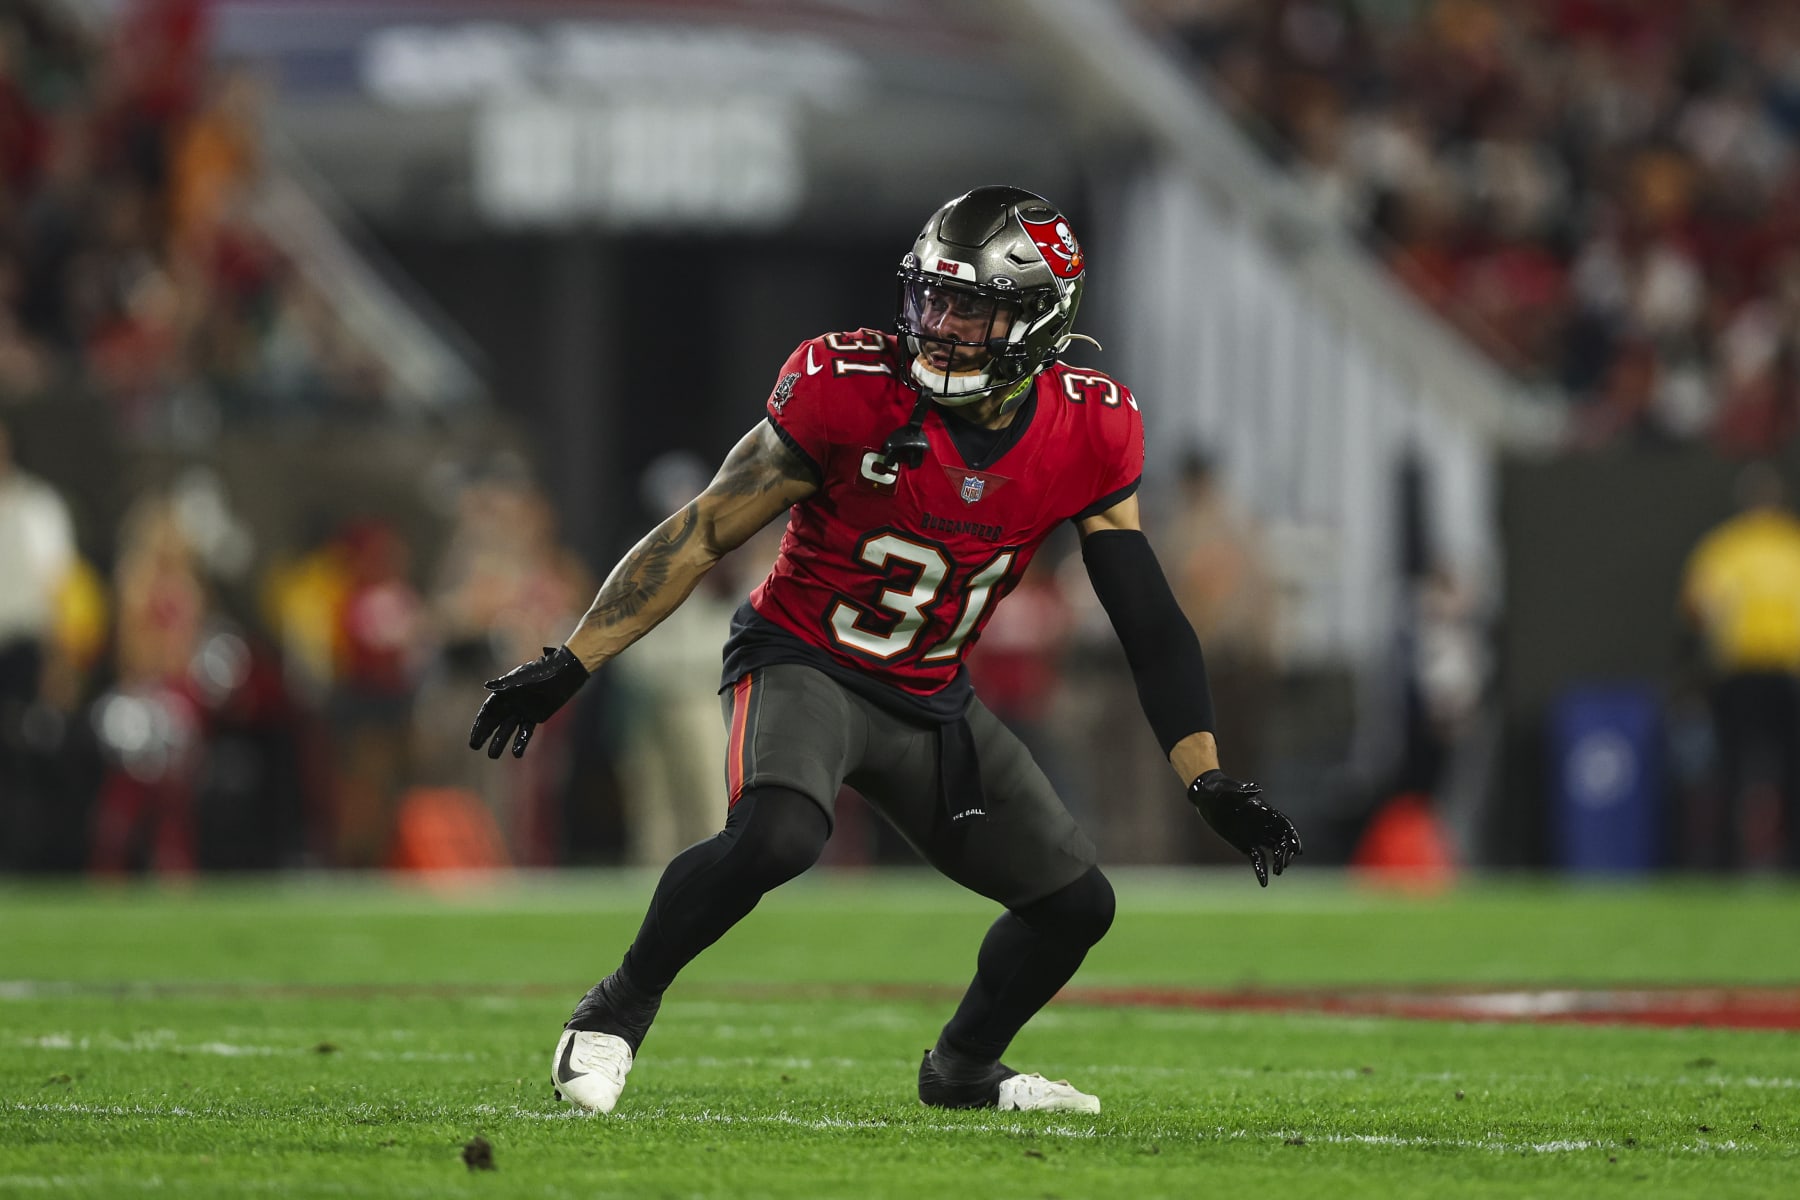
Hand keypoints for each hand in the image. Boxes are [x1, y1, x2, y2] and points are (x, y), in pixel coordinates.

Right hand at [468, 646, 588, 759]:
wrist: (563, 673)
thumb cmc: (542, 672)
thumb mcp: (523, 678)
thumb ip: (505, 684)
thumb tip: (487, 686)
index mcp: (505, 692)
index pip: (488, 711)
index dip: (480, 725)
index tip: (474, 739)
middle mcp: (511, 702)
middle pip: (494, 721)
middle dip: (485, 733)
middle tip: (475, 747)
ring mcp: (523, 710)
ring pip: (508, 728)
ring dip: (500, 741)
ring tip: (493, 755)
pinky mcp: (536, 716)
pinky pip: (526, 731)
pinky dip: (521, 742)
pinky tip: (516, 754)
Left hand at [1187, 769, 1301, 886]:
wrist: (1208, 798)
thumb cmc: (1220, 791)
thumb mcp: (1230, 792)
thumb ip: (1243, 792)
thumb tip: (1256, 788)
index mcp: (1265, 812)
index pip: (1285, 825)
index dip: (1293, 836)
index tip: (1297, 849)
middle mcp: (1264, 825)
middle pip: (1283, 840)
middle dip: (1287, 852)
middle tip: (1285, 864)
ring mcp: (1256, 836)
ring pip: (1273, 850)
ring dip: (1278, 861)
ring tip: (1278, 872)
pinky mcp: (1246, 846)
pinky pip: (1257, 860)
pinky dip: (1261, 871)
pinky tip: (1264, 883)